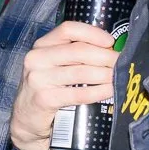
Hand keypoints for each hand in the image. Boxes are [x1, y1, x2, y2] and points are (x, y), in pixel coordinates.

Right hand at [11, 21, 123, 149]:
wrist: (26, 119)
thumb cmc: (47, 88)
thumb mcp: (53, 65)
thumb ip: (73, 55)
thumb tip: (111, 50)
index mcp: (42, 46)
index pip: (68, 29)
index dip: (92, 33)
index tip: (110, 42)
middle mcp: (37, 59)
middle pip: (78, 51)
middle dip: (105, 57)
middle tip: (121, 63)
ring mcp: (38, 79)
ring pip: (81, 72)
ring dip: (105, 75)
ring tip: (119, 77)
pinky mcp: (44, 99)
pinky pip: (78, 93)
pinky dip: (98, 92)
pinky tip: (109, 91)